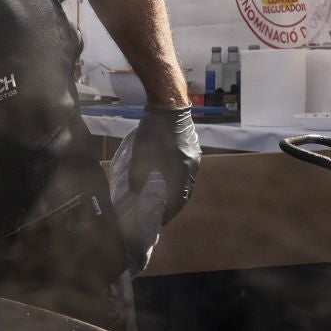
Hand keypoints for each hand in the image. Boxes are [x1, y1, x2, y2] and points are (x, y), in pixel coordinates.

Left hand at [130, 105, 200, 221]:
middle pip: (184, 194)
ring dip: (176, 193)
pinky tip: (169, 180)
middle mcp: (191, 167)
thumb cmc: (152, 132)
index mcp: (181, 172)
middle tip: (161, 214)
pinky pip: (187, 171)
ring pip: (186, 182)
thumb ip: (138, 177)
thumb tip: (135, 194)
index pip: (176, 201)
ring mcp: (194, 158)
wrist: (168, 107)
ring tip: (164, 200)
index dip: (167, 213)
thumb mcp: (140, 156)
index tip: (158, 222)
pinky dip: (178, 180)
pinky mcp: (193, 150)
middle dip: (173, 206)